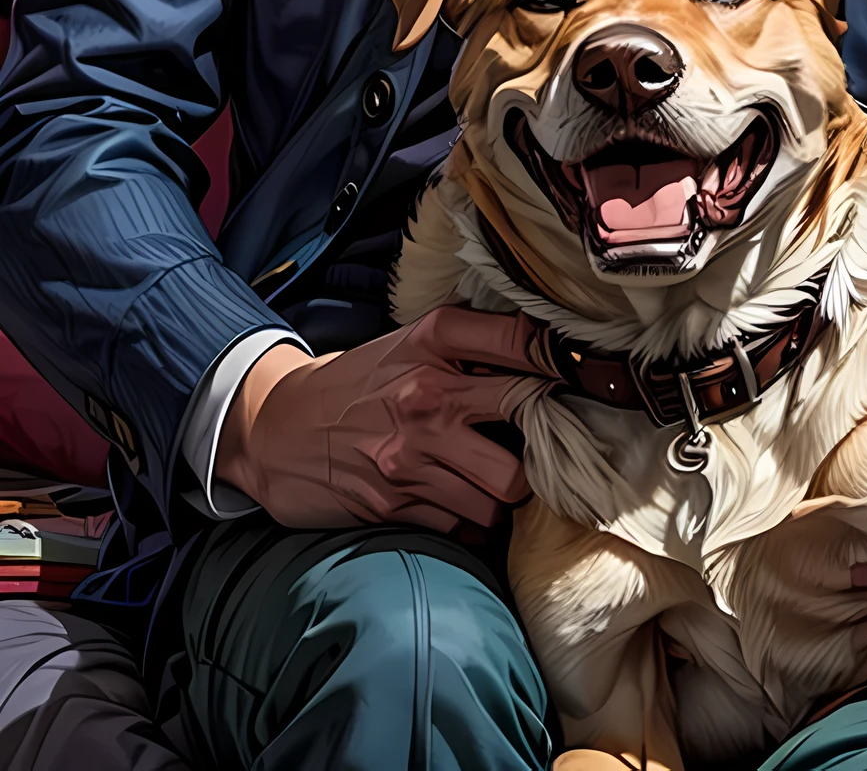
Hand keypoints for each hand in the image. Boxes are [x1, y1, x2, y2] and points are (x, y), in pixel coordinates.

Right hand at [216, 306, 542, 535]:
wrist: (277, 427)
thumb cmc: (359, 384)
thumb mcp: (410, 344)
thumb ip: (472, 344)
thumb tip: (547, 350)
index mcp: (434, 342)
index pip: (523, 342)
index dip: (563, 360)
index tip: (587, 375)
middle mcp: (428, 394)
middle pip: (528, 422)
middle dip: (547, 441)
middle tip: (552, 447)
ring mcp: (412, 453)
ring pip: (504, 490)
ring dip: (508, 494)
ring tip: (498, 484)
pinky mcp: (396, 503)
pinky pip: (467, 526)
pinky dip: (474, 525)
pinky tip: (463, 507)